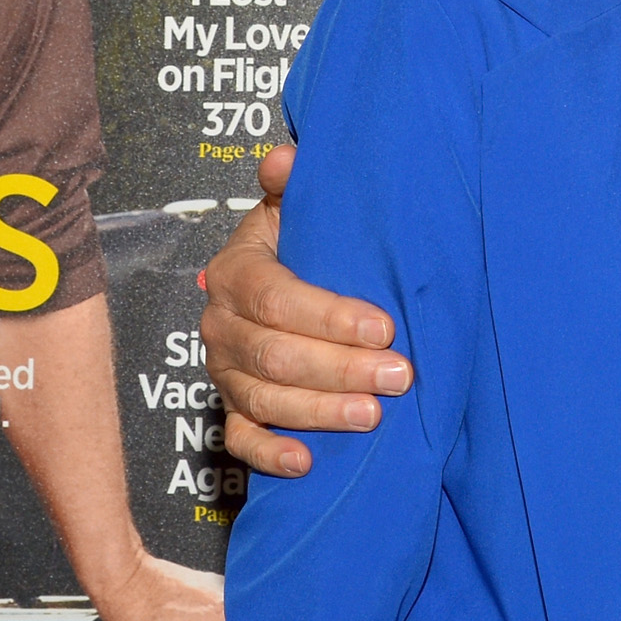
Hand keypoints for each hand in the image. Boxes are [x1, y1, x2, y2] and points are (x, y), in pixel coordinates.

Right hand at [205, 144, 410, 477]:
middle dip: (340, 369)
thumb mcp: (291, 209)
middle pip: (275, 355)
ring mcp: (224, 371)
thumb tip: (286, 158)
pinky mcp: (231, 409)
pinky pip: (240, 440)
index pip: (277, 299)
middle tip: (399, 376)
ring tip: (374, 416)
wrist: (267, 283)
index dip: (330, 316)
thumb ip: (290, 184)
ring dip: (320, 412)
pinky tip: (308, 463)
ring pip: (264, 399)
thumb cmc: (294, 245)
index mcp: (236, 272)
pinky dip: (271, 454)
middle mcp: (221, 325)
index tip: (384, 327)